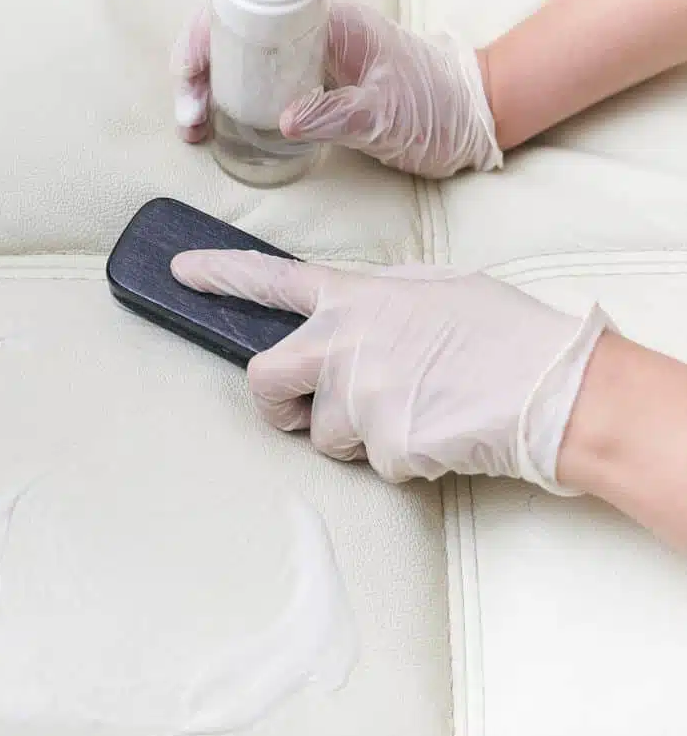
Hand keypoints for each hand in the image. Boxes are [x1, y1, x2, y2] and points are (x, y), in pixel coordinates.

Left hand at [169, 249, 612, 491]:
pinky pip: (372, 463)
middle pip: (262, 379)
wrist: (554, 389)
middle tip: (302, 414)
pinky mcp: (379, 444)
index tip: (180, 271)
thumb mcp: (434, 292)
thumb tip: (355, 321)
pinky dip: (400, 460)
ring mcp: (357, 395)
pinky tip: (439, 433)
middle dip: (274, 406)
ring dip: (357, 437)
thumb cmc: (504, 335)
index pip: (270, 279)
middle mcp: (342, 342)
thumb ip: (379, 304)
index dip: (219, 274)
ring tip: (417, 411)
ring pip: (323, 436)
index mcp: (355, 298)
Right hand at [172, 0, 502, 178]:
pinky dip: (226, 101)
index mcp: (328, 20)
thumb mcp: (388, 115)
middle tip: (190, 116)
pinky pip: (253, 82)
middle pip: (232, 33)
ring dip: (206, 89)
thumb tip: (284, 120)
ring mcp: (306, 57)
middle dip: (197, 70)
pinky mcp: (307, 83)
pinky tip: (213, 126)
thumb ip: (339, 115)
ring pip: (237, 59)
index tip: (191, 72)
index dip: (208, 35)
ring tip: (195, 127)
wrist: (472, 117)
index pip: (250, 8)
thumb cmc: (438, 106)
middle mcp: (310, 32)